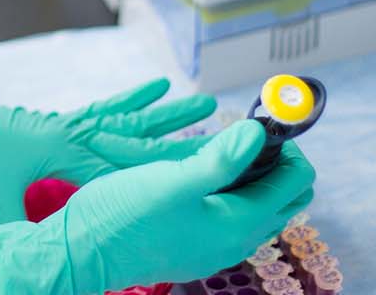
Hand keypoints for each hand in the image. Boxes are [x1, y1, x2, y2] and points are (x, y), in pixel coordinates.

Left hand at [0, 70, 216, 228]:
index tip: (208, 173)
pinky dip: (133, 99)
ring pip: (129, 119)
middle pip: (139, 141)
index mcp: (65, 158)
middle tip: (227, 131)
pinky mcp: (61, 119)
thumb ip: (29, 228)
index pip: (125, 171)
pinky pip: (105, 108)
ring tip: (205, 101)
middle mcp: (76, 136)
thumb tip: (52, 258)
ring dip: (168, 114)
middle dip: (183, 141)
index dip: (166, 174)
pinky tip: (156, 87)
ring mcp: (70, 124)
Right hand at [0, 121, 315, 294]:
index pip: (294, 183)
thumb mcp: (171, 178)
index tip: (267, 123)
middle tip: (252, 136)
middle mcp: (233, 243)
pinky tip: (205, 178)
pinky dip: (233, 195)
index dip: (289, 147)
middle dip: (278, 164)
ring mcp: (213, 250)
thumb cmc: (121, 215)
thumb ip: (221, 158)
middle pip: (283, 200)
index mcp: (236, 223)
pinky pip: (232, 220)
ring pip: (258, 211)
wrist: (81, 253)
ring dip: (255, 179)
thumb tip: (259, 132)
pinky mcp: (193, 250)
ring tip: (229, 150)